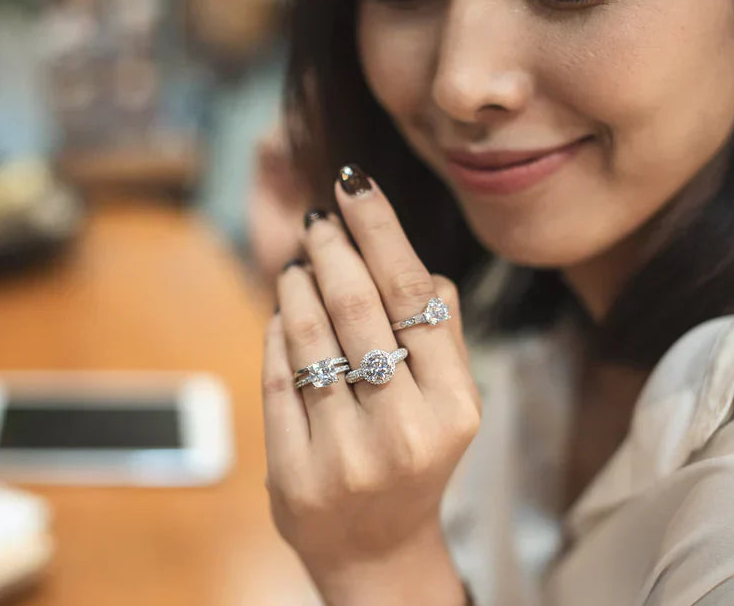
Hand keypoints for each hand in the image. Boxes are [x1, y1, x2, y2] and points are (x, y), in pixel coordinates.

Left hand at [261, 165, 480, 604]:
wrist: (375, 549)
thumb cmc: (415, 458)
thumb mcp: (451, 404)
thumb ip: (438, 330)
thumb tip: (404, 256)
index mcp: (456, 408)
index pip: (414, 295)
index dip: (380, 230)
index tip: (355, 184)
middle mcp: (405, 431)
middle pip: (358, 306)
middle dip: (332, 247)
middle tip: (320, 218)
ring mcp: (345, 455)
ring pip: (309, 336)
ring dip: (298, 284)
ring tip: (300, 261)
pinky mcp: (295, 473)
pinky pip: (277, 377)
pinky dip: (276, 332)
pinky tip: (282, 311)